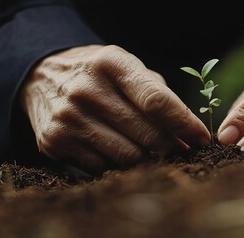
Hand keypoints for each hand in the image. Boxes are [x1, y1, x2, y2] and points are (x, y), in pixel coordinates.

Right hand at [21, 45, 209, 172]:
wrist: (41, 76)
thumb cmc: (98, 74)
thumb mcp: (126, 66)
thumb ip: (157, 93)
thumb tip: (189, 134)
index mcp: (111, 63)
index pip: (157, 101)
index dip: (184, 124)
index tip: (202, 138)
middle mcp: (87, 89)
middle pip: (147, 134)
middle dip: (173, 147)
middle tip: (184, 151)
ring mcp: (68, 118)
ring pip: (129, 157)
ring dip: (149, 159)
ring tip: (155, 153)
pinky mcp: (54, 142)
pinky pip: (104, 167)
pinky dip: (119, 165)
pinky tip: (121, 151)